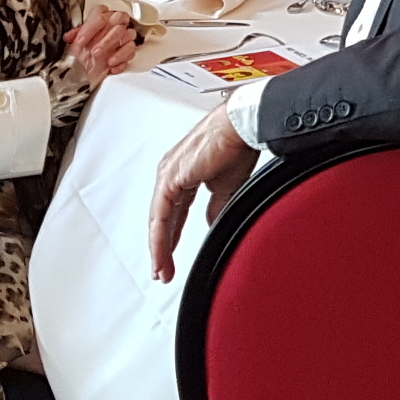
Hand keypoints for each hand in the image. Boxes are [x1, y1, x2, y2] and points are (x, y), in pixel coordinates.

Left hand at [62, 6, 139, 88]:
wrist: (89, 64)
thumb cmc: (85, 46)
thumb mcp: (78, 40)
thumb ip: (75, 36)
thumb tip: (69, 36)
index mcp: (102, 15)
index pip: (100, 14)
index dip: (90, 28)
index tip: (80, 41)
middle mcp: (115, 22)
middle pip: (118, 22)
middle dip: (107, 40)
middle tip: (95, 52)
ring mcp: (124, 34)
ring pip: (128, 35)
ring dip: (118, 50)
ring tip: (107, 61)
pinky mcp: (129, 48)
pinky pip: (131, 51)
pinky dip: (122, 60)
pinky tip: (112, 67)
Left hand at [147, 108, 260, 279]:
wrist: (240, 128)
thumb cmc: (236, 146)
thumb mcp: (226, 187)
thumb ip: (216, 207)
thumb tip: (212, 223)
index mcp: (181, 174)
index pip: (173, 213)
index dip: (172, 237)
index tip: (172, 257)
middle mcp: (170, 174)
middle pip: (162, 219)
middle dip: (162, 248)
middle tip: (162, 270)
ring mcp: (168, 175)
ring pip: (158, 220)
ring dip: (159, 248)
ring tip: (161, 270)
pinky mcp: (171, 178)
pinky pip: (161, 215)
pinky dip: (161, 237)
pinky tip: (163, 253)